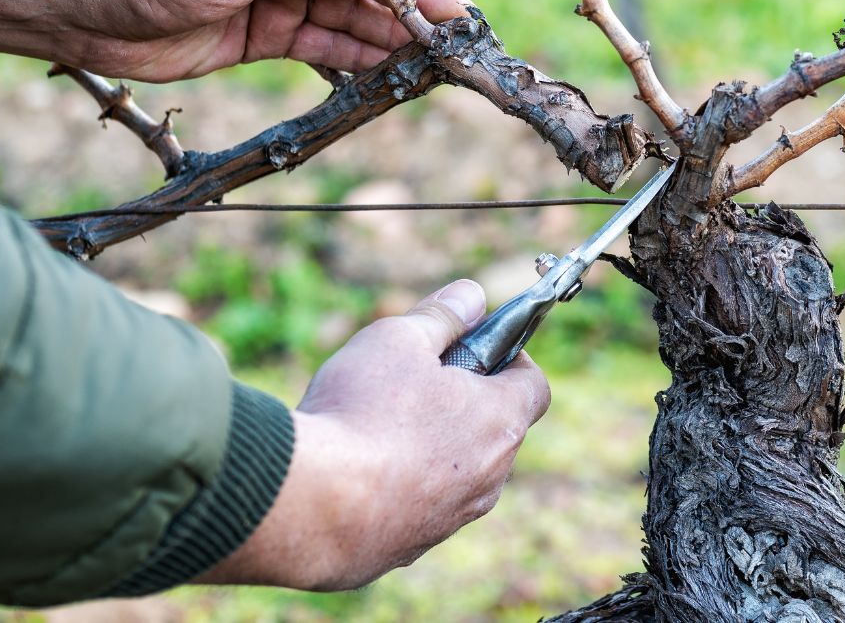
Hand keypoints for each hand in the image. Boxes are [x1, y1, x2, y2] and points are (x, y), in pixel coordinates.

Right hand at [198, 280, 550, 589]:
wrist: (310, 507)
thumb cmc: (360, 414)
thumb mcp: (398, 339)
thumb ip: (442, 316)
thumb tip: (472, 296)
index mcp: (499, 421)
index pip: (534, 385)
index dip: (509, 359)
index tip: (474, 346)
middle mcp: (490, 476)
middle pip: (494, 429)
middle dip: (463, 402)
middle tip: (413, 382)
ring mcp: (453, 518)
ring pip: (457, 472)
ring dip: (430, 448)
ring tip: (375, 427)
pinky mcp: (412, 548)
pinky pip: (419, 508)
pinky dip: (399, 487)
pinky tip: (355, 471)